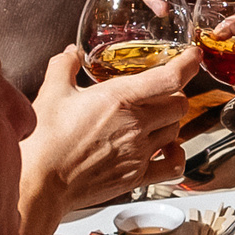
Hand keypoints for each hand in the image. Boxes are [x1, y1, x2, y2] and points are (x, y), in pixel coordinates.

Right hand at [20, 46, 198, 212]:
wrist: (41, 181)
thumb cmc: (46, 139)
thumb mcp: (52, 92)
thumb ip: (64, 66)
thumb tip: (71, 53)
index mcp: (120, 99)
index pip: (170, 78)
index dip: (187, 63)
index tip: (192, 55)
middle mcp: (136, 125)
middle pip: (179, 104)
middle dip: (175, 94)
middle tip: (164, 92)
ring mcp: (139, 152)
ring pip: (176, 131)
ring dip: (171, 122)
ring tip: (157, 118)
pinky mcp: (136, 176)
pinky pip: (173, 167)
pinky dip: (177, 156)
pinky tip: (168, 150)